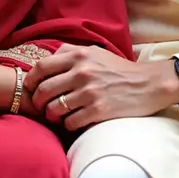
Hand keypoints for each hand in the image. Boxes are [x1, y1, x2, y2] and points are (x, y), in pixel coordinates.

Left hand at [25, 45, 178, 130]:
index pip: (41, 67)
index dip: (30, 80)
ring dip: (51, 116)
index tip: (29, 88)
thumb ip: (70, 52)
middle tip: (41, 107)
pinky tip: (73, 122)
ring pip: (54, 109)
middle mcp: (81, 72)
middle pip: (44, 90)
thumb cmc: (118, 69)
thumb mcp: (94, 52)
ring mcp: (89, 92)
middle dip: (37, 102)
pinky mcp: (98, 111)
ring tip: (57, 116)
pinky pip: (70, 123)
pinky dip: (67, 125)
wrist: (148, 84)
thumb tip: (45, 60)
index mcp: (78, 55)